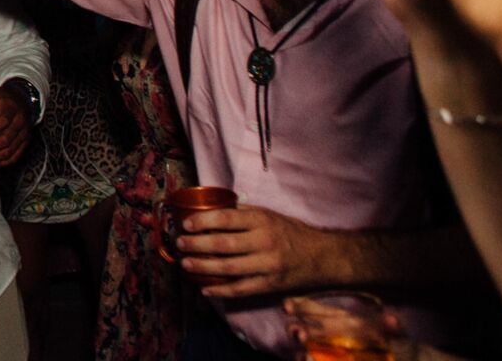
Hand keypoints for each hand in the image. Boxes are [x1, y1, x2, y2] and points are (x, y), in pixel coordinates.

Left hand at [178, 204, 330, 297]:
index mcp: (262, 221)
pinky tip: (205, 289)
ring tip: (185, 264)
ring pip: (229, 269)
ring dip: (203, 267)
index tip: (186, 224)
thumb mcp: (268, 215)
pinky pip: (241, 290)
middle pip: (223, 244)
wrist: (322, 257)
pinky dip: (221, 291)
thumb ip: (241, 213)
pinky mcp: (270, 285)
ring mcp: (267, 266)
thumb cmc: (290, 232)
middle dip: (197, 245)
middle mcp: (264, 242)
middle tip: (180, 244)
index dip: (203, 221)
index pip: (226, 219)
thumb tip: (209, 209)